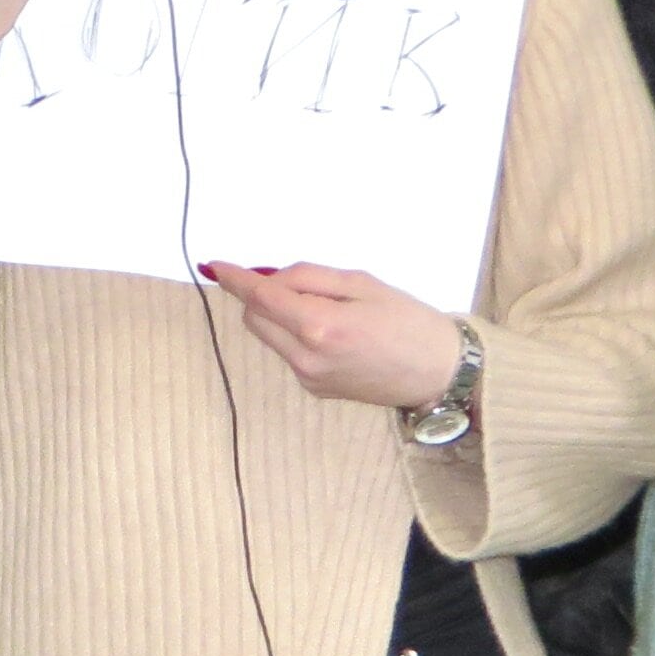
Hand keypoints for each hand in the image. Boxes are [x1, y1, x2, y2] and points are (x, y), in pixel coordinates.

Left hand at [203, 261, 466, 412]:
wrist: (438, 372)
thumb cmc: (409, 321)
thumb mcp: (361, 283)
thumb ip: (309, 277)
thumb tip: (269, 276)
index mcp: (320, 327)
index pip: (261, 298)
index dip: (236, 280)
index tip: (215, 266)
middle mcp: (307, 357)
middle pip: (256, 318)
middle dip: (262, 295)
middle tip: (299, 283)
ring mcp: (308, 378)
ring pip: (269, 336)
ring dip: (278, 315)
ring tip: (325, 306)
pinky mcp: (314, 389)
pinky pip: (289, 352)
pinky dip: (295, 333)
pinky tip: (332, 330)